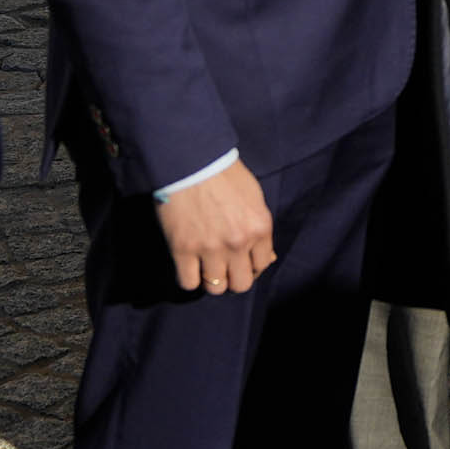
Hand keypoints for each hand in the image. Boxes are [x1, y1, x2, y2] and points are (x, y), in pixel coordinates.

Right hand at [157, 157, 272, 296]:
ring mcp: (210, 248)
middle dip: (233, 278)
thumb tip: (266, 257)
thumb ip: (260, 228)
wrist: (190, 161)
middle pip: (241, 284)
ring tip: (205, 266)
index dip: (251, 267)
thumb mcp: (254, 197)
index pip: (262, 266)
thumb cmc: (224, 174)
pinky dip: (189, 278)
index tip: (241, 261)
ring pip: (215, 288)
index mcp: (259, 228)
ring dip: (211, 279)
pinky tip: (188, 266)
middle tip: (223, 267)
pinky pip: (188, 283)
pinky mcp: (183, 249)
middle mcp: (238, 242)